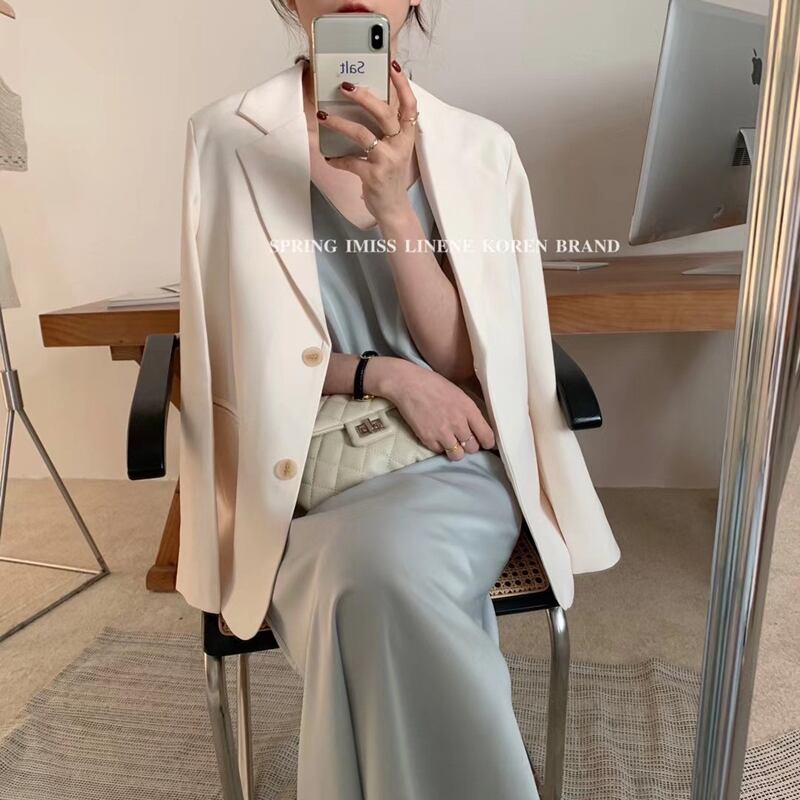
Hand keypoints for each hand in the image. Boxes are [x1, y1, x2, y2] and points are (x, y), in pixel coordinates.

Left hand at [316, 59, 417, 227]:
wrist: (394, 209)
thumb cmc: (391, 176)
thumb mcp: (395, 150)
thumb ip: (386, 130)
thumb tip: (363, 104)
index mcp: (407, 136)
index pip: (410, 105)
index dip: (402, 84)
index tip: (392, 65)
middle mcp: (400, 146)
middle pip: (384, 113)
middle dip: (364, 97)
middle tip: (345, 86)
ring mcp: (387, 161)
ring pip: (362, 134)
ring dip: (340, 123)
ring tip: (324, 115)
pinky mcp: (373, 175)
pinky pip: (349, 161)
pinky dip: (336, 158)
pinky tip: (328, 156)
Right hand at [367, 357, 495, 461]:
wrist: (408, 384)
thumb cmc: (433, 384)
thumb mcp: (459, 394)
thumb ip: (469, 411)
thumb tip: (478, 426)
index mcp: (468, 409)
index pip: (487, 436)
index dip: (487, 442)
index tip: (484, 442)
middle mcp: (458, 423)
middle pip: (473, 448)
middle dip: (470, 445)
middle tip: (463, 439)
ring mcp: (442, 433)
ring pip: (457, 455)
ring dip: (455, 451)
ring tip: (450, 442)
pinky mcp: (427, 438)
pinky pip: (439, 452)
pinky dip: (439, 447)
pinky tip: (436, 436)